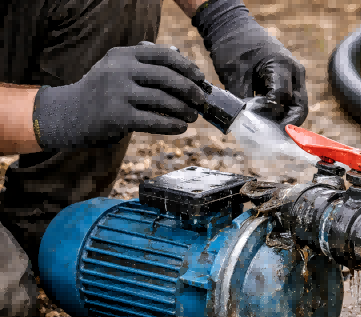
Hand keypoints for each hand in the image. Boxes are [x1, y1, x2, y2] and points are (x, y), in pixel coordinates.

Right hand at [33, 44, 204, 150]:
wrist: (70, 114)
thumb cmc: (103, 92)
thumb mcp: (118, 69)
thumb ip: (145, 63)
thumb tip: (184, 63)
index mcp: (122, 55)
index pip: (162, 55)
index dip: (186, 67)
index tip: (200, 78)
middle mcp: (119, 70)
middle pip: (167, 77)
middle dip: (190, 90)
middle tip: (201, 100)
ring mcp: (117, 93)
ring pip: (163, 100)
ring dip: (184, 110)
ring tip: (192, 116)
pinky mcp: (117, 117)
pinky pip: (154, 121)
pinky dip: (172, 125)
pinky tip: (181, 127)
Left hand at [193, 0, 307, 127]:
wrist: (233, 28)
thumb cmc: (233, 47)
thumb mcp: (233, 74)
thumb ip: (242, 100)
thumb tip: (245, 125)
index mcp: (282, 65)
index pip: (282, 98)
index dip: (270, 114)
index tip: (255, 124)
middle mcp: (295, 72)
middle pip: (299, 107)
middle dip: (286, 124)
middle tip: (268, 137)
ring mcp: (295, 77)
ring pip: (297, 107)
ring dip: (283, 120)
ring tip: (265, 132)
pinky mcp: (290, 82)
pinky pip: (290, 103)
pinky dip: (280, 114)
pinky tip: (265, 122)